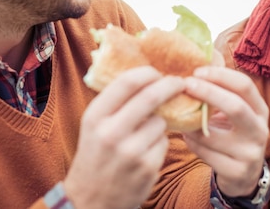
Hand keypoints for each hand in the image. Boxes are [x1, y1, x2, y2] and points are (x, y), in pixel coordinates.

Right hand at [63, 66, 185, 208]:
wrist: (90, 201)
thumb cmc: (95, 155)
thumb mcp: (94, 125)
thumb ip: (115, 101)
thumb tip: (147, 74)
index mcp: (95, 116)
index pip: (128, 81)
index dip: (149, 72)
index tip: (158, 72)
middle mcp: (111, 132)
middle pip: (152, 95)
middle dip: (171, 85)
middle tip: (179, 82)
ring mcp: (131, 151)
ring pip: (161, 121)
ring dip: (159, 122)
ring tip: (144, 134)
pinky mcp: (148, 167)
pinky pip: (164, 142)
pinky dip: (159, 143)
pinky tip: (145, 152)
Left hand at [182, 61, 268, 197]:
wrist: (244, 175)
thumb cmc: (232, 134)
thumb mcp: (234, 112)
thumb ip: (221, 92)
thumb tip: (198, 63)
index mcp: (260, 109)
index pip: (244, 85)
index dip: (220, 75)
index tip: (196, 71)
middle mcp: (260, 129)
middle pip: (235, 106)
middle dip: (208, 92)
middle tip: (185, 84)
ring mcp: (250, 153)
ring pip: (213, 134)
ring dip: (191, 123)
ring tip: (181, 115)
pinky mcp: (237, 172)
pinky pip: (205, 153)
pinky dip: (191, 142)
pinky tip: (187, 136)